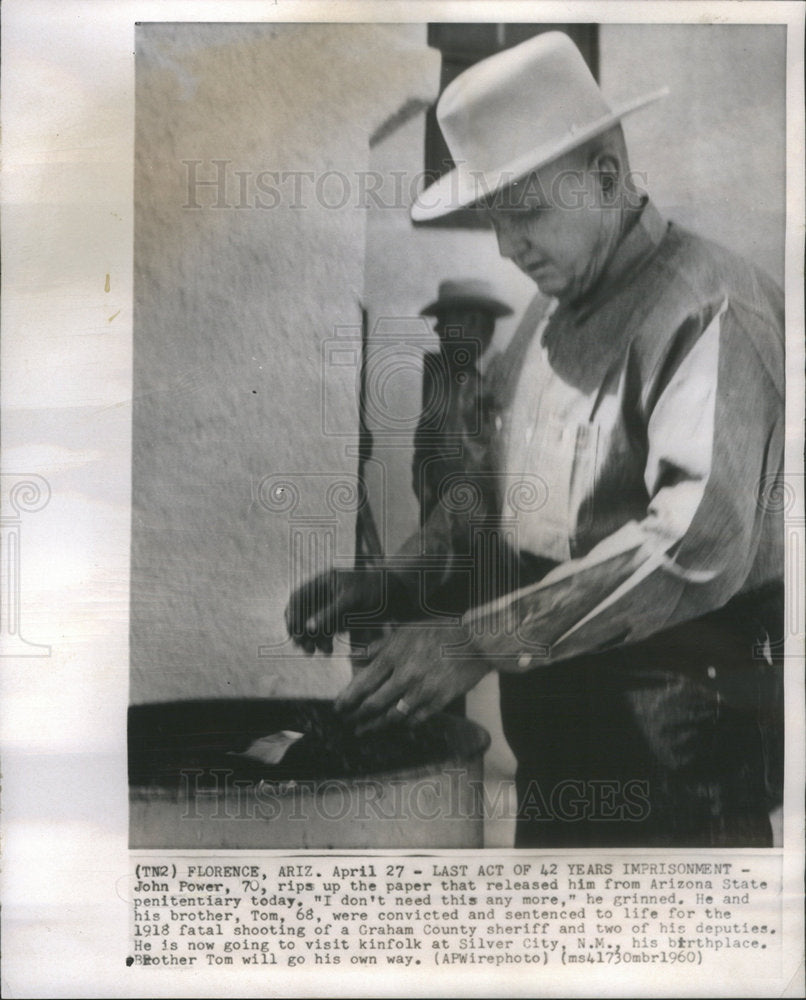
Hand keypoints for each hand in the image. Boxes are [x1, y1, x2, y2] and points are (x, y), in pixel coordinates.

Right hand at [284, 568, 383, 654]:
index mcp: (324, 581)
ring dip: (312, 639)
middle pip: (303, 613)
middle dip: (302, 631)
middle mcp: (324, 593)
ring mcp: (331, 606)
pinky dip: (324, 640)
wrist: (397, 595)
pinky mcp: (340, 618)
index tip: (294, 632)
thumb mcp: (352, 600)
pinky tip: (327, 650)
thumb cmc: (376, 590)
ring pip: (313, 624)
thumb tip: (308, 628)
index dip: (293, 615)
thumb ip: (330, 613)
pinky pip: (325, 631)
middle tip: (304, 648)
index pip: (299, 597)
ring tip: (317, 652)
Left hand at [334, 622, 490, 732]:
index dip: (347, 699)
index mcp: (394, 655)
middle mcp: (405, 675)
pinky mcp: (439, 701)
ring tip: (364, 730)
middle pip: (374, 704)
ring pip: (393, 716)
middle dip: (357, 716)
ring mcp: (423, 691)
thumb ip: (380, 645)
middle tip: (348, 721)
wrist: (474, 642)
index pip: (363, 683)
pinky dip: (404, 723)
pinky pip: (416, 719)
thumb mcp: (406, 631)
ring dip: (375, 725)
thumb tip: (356, 657)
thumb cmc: (439, 632)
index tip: (338, 707)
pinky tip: (397, 725)